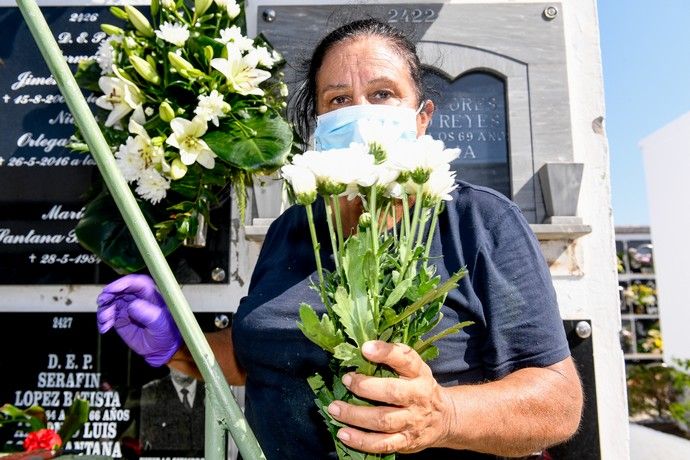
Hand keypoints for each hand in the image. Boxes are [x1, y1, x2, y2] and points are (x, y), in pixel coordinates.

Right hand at [97, 274, 181, 366]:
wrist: (162, 349)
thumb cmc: (167, 333)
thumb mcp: (160, 324)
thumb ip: (148, 314)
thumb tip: (132, 305)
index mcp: (150, 295)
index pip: (136, 283)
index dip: (123, 283)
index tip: (111, 289)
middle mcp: (137, 299)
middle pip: (120, 290)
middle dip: (109, 294)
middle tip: (102, 302)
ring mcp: (128, 308)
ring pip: (111, 302)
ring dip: (104, 309)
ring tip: (104, 320)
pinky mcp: (120, 319)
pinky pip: (108, 315)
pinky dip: (103, 320)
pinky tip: (104, 328)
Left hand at [327, 341, 454, 453]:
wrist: (444, 419)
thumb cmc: (419, 387)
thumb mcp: (414, 369)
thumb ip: (393, 359)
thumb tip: (360, 348)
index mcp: (419, 374)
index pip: (406, 359)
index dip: (386, 352)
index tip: (365, 348)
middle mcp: (418, 396)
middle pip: (392, 392)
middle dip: (365, 387)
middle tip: (345, 380)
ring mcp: (412, 421)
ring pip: (383, 420)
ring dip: (355, 415)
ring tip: (335, 408)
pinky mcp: (405, 442)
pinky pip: (382, 444)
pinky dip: (361, 441)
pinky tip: (344, 434)